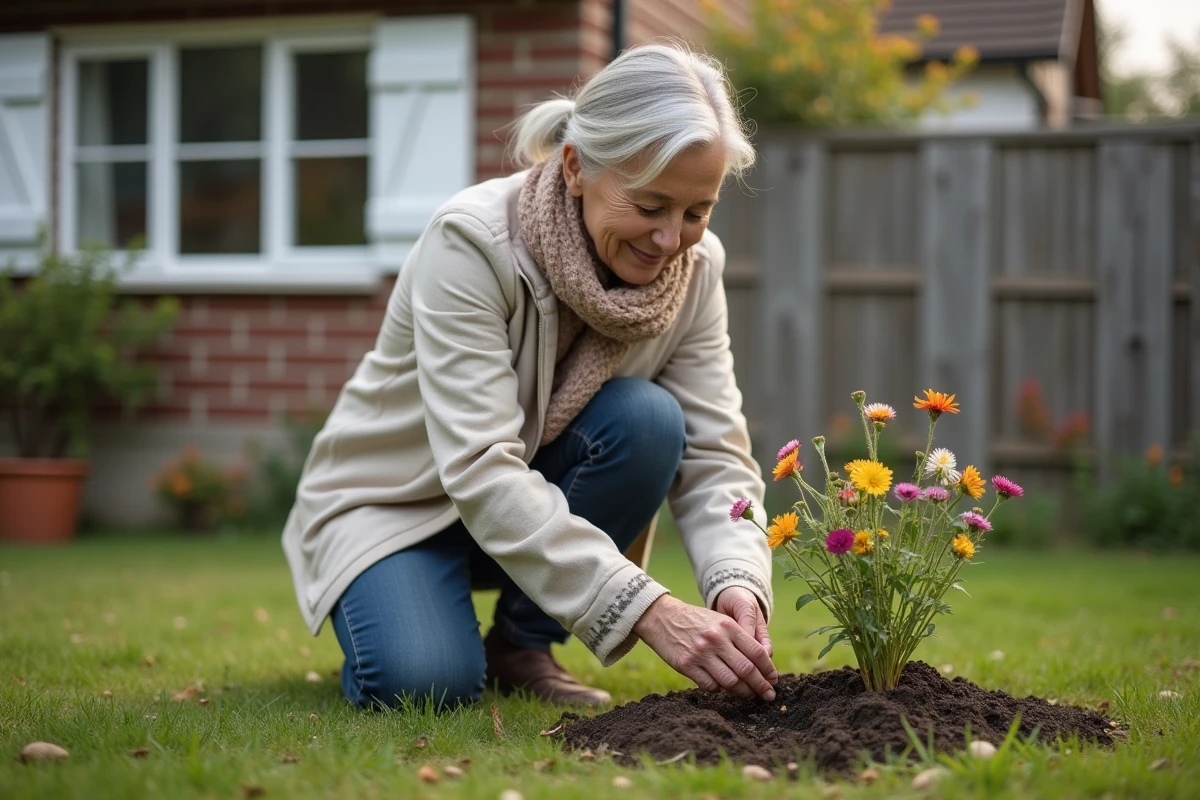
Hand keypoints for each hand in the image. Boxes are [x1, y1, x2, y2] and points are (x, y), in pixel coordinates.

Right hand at [633, 594, 778, 700]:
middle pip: (747, 670)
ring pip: (730, 681)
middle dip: (761, 686)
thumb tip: (761, 663)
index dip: (768, 669)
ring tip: (749, 696)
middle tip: (768, 696)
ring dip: (743, 692)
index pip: (757, 652)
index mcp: (728, 626)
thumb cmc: (696, 621)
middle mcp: (716, 639)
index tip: (774, 680)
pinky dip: (719, 689)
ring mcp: (701, 653)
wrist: (662, 617)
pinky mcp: (686, 665)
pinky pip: (710, 686)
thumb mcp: (719, 621)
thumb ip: (739, 638)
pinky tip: (722, 687)